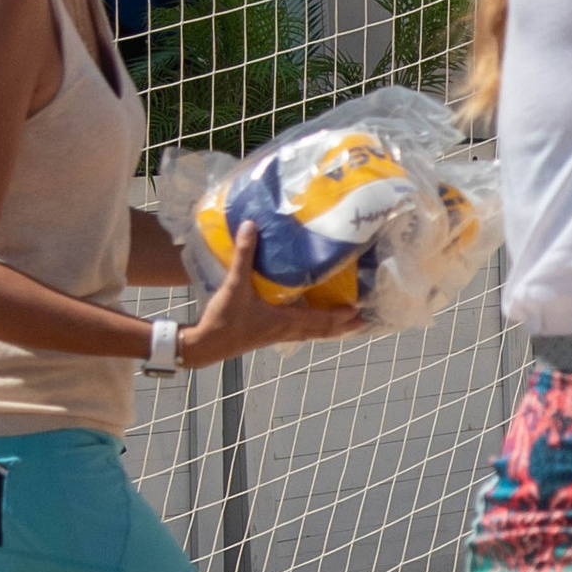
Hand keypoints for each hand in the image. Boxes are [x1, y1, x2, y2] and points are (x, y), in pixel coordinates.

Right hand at [178, 223, 369, 369]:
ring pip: (314, 334)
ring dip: (332, 328)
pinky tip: (312, 321)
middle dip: (346, 326)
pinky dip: (314, 328)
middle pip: (325, 331)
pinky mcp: (270, 336)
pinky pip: (301, 333)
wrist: (206, 345)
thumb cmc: (224, 319)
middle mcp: (288, 330)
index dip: (343, 316)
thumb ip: (244, 255)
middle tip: (365, 320)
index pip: (323, 320)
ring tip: (347, 321)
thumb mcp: (235, 284)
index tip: (361, 309)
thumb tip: (252, 226)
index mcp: (286, 321)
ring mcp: (280, 335)